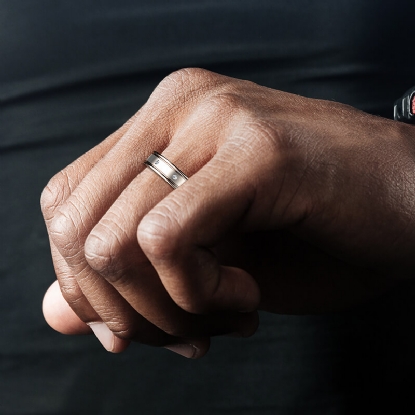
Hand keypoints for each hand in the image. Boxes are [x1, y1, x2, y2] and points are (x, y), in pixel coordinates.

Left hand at [41, 68, 414, 355]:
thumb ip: (123, 284)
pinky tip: (246, 294)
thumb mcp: (201, 266)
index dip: (84, 283)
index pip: (66, 206)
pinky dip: (198, 292)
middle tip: (182, 333)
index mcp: (158, 125)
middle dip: (119, 307)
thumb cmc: (309, 234)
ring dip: (163, 308)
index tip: (134, 327)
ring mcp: (215, 120)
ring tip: (221, 314)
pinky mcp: (256, 150)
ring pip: (113, 239)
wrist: (406, 206)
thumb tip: (54, 314)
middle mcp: (177, 108)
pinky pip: (168, 238)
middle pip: (76, 226)